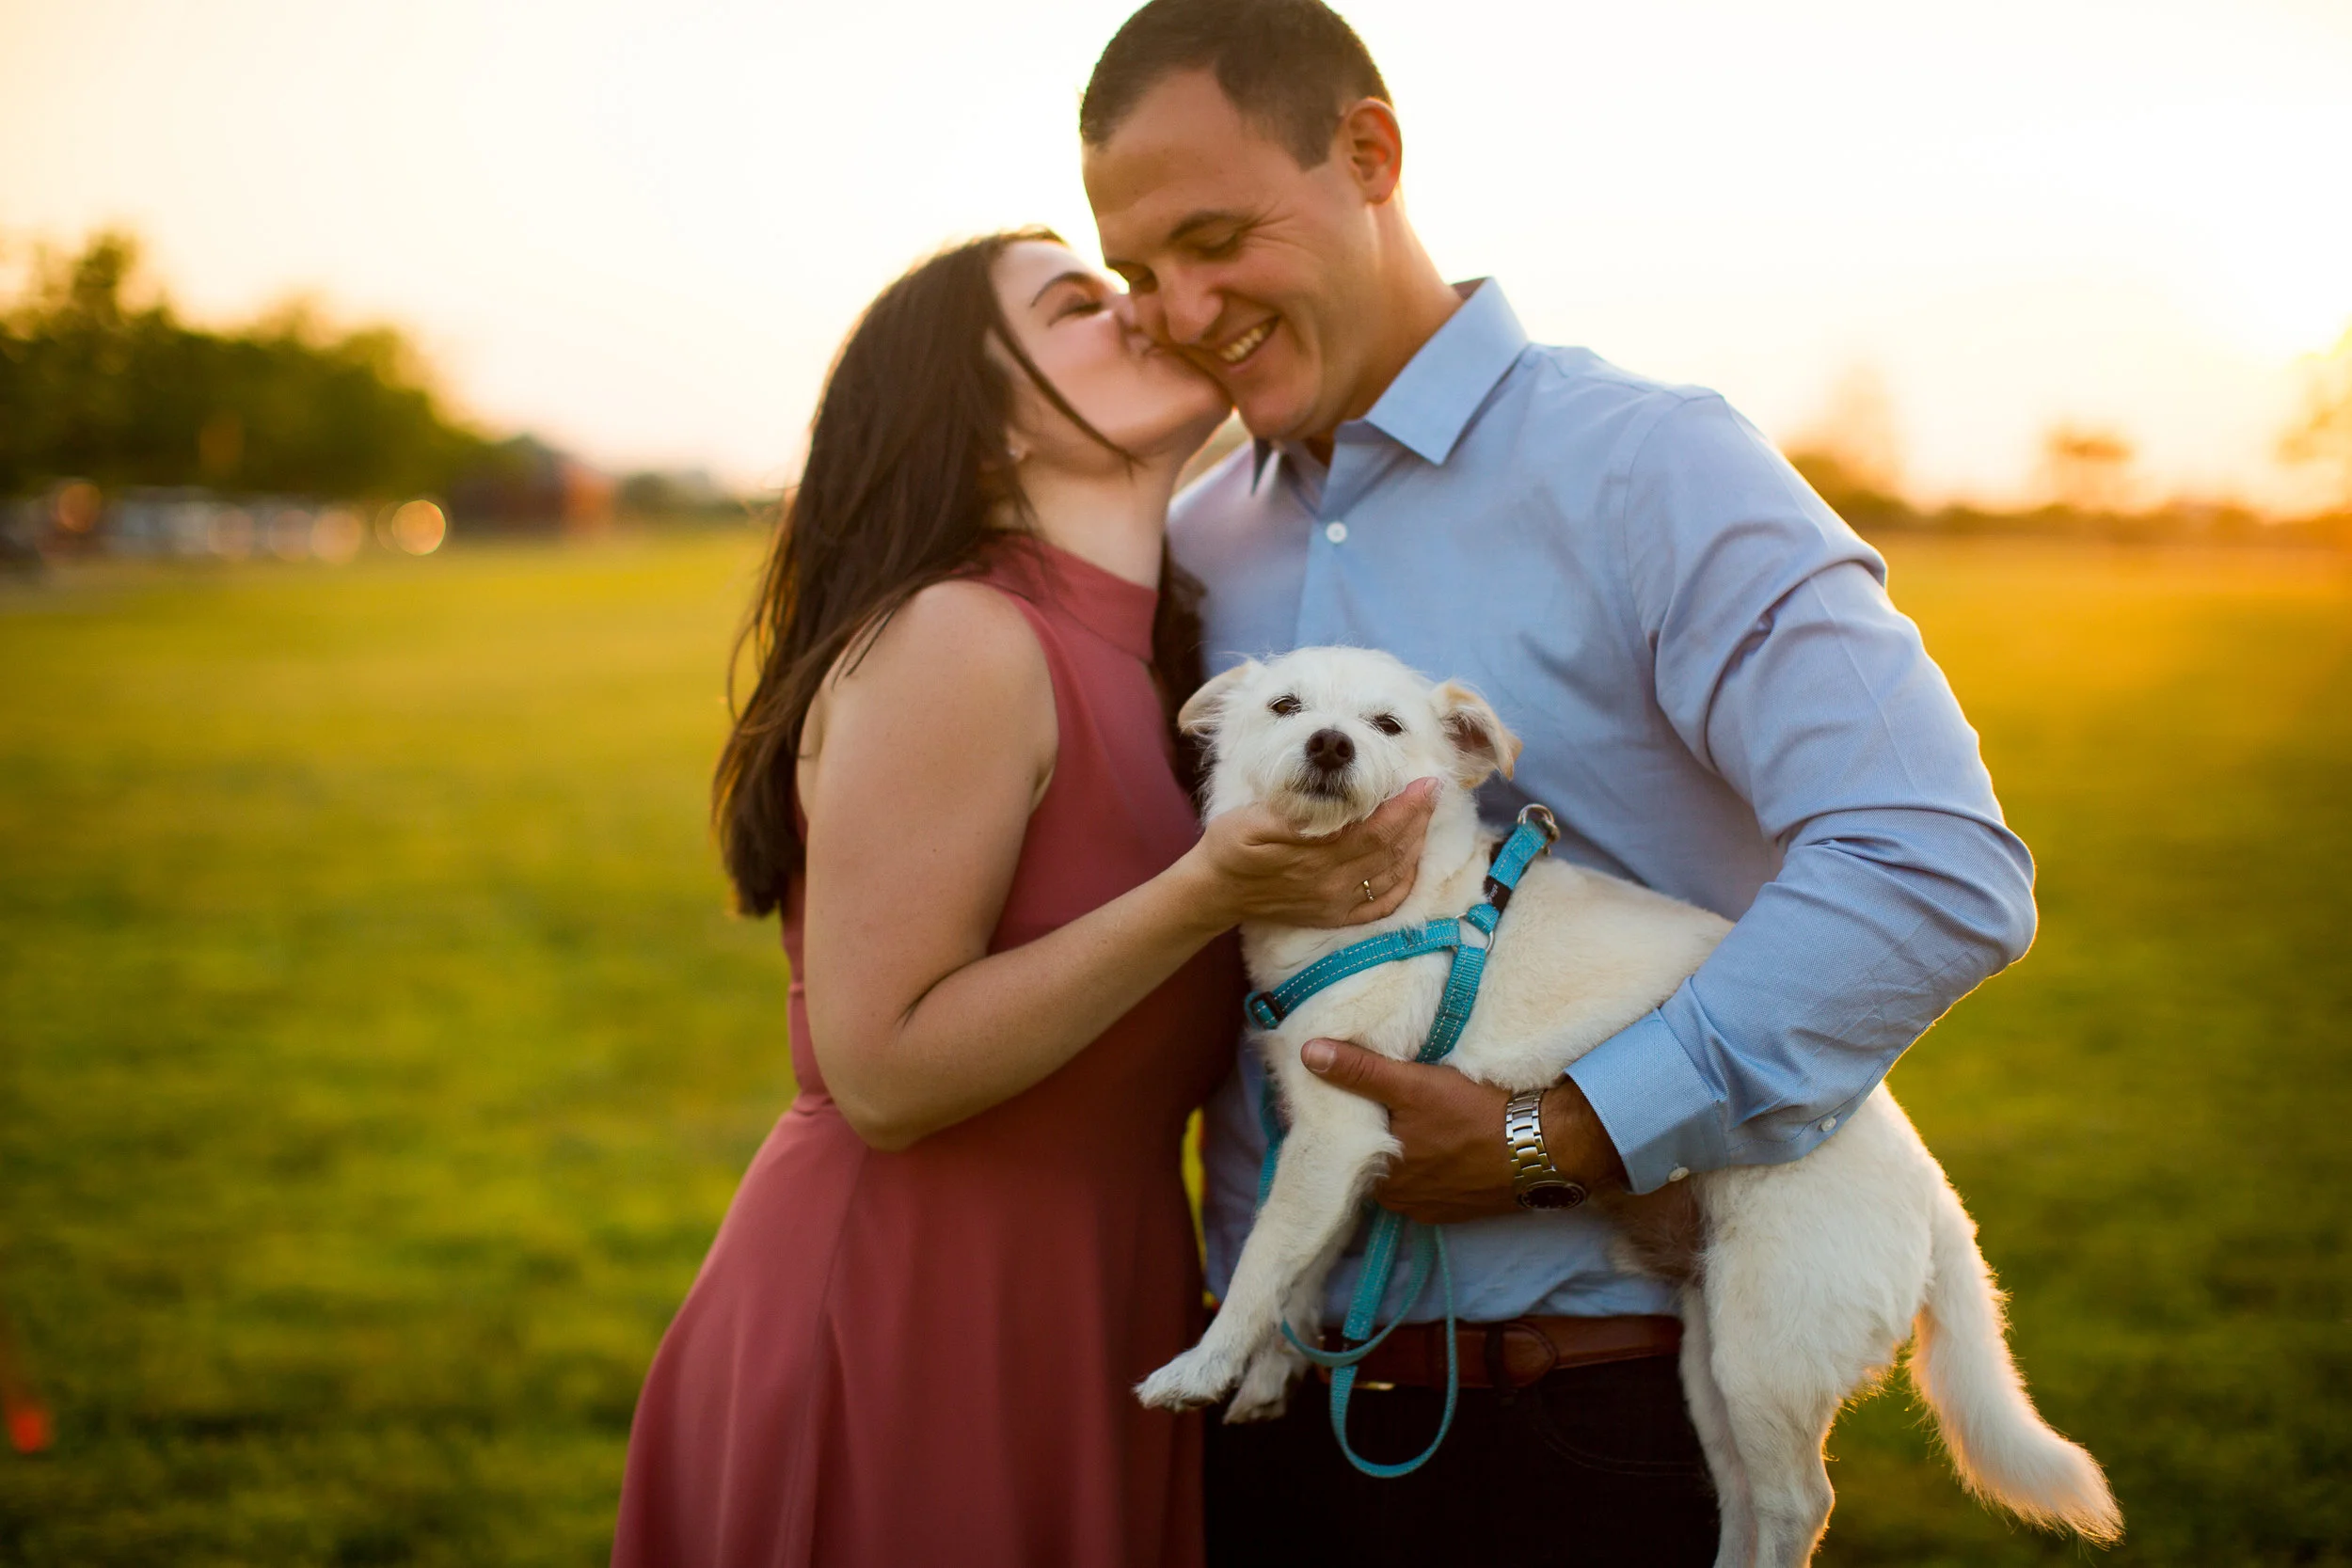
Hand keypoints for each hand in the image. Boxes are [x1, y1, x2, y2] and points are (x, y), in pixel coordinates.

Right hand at [1187, 779, 1437, 930]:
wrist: (1216, 891)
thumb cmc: (1232, 845)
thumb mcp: (1252, 819)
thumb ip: (1294, 814)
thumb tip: (1331, 801)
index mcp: (1315, 856)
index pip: (1376, 830)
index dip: (1405, 807)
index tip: (1425, 783)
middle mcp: (1333, 884)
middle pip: (1391, 851)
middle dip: (1418, 819)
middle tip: (1433, 791)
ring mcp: (1337, 903)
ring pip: (1392, 875)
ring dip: (1415, 846)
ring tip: (1425, 818)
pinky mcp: (1336, 916)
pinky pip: (1382, 905)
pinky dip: (1404, 883)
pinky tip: (1411, 862)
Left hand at [1299, 1039, 1630, 1222]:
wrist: (1544, 1147)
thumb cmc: (1474, 1116)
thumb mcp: (1413, 1085)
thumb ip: (1360, 1071)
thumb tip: (1308, 1052)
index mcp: (1380, 1179)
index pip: (1345, 1148)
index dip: (1344, 1123)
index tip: (1345, 1097)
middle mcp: (1401, 1202)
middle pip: (1374, 1162)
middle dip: (1375, 1136)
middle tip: (1381, 1100)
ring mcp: (1432, 1207)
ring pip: (1403, 1172)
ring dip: (1404, 1150)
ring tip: (1412, 1115)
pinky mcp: (1461, 1207)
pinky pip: (1431, 1183)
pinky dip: (1431, 1163)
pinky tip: (1441, 1138)